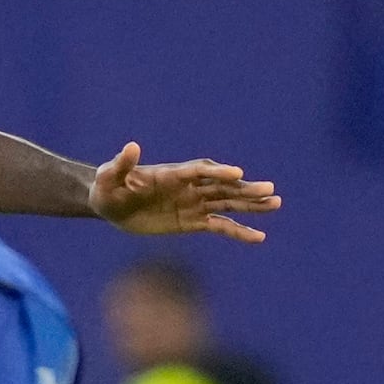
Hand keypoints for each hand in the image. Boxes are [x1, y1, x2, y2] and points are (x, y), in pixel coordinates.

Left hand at [88, 146, 276, 239]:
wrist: (109, 204)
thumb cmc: (107, 187)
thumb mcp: (110, 177)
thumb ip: (122, 164)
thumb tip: (131, 146)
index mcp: (172, 174)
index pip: (200, 171)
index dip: (218, 172)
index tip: (238, 173)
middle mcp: (188, 187)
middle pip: (222, 186)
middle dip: (245, 189)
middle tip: (271, 191)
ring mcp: (193, 203)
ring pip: (227, 203)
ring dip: (250, 205)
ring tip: (275, 204)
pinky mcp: (192, 221)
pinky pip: (220, 225)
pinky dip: (239, 231)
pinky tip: (259, 237)